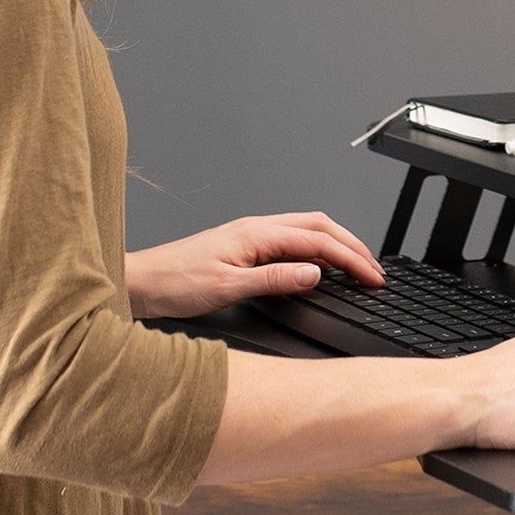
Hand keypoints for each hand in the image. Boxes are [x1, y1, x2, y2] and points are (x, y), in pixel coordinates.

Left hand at [126, 212, 381, 319]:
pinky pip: (292, 240)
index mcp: (257, 233)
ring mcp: (251, 234)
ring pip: (307, 230)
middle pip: (320, 226)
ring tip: (357, 266)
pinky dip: (316, 250)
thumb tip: (315, 274)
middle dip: (353, 246)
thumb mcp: (228, 288)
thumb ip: (275, 279)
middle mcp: (256, 228)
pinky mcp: (245, 245)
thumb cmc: (174, 284)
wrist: (141, 283)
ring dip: (337, 245)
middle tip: (374, 270)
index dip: (351, 259)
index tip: (372, 277)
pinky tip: (320, 267)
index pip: (318, 241)